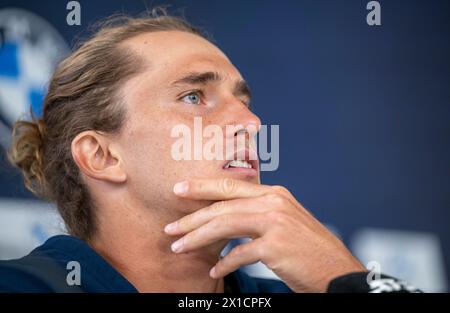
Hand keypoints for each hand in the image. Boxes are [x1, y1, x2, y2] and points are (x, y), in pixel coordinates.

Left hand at [164, 178, 365, 291]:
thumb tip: (227, 216)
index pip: (230, 186)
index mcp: (275, 194)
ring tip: (179, 248)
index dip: (202, 186)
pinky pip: (240, 253)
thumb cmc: (308, 249)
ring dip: (198, 238)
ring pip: (225, 224)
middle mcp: (274, 202)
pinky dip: (224, 262)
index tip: (179, 189)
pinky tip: (215, 270)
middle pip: (222, 204)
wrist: (338, 272)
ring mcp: (276, 222)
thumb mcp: (285, 221)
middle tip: (170, 228)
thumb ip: (259, 212)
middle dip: (192, 216)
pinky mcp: (276, 246)